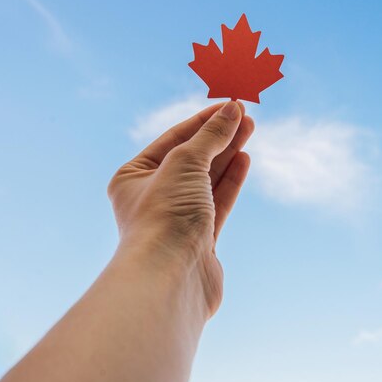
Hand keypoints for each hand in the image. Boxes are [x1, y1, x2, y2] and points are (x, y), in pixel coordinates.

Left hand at [107, 101, 254, 317]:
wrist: (171, 277)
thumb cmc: (165, 216)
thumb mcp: (186, 162)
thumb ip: (210, 136)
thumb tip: (232, 110)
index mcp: (132, 178)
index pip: (172, 139)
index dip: (202, 120)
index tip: (229, 104)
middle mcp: (152, 198)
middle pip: (191, 158)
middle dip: (218, 136)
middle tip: (245, 115)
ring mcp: (177, 220)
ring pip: (206, 179)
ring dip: (227, 154)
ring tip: (249, 130)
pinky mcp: (200, 241)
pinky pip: (217, 203)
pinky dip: (230, 181)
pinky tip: (244, 160)